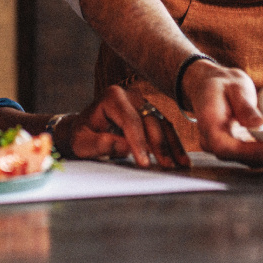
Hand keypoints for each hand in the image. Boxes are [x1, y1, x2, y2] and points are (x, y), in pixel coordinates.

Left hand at [58, 85, 188, 168]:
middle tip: (166, 166)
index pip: (130, 120)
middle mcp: (132, 95)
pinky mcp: (151, 113)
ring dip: (172, 145)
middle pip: (150, 120)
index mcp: (113, 97)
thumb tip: (124, 146)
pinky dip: (173, 144)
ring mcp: (143, 103)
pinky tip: (180, 158)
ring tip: (181, 164)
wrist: (85, 129)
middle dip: (159, 145)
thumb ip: (99, 144)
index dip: (139, 143)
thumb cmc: (82, 135)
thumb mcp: (82, 142)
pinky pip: (165, 128)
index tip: (144, 163)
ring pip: (162, 123)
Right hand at [181, 59, 262, 165]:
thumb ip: (244, 106)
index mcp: (209, 127)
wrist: (209, 86)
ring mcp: (229, 148)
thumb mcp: (233, 86)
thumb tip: (258, 124)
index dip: (250, 152)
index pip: (226, 147)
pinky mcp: (240, 148)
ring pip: (255, 160)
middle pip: (245, 158)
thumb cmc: (219, 85)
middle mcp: (216, 144)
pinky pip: (259, 155)